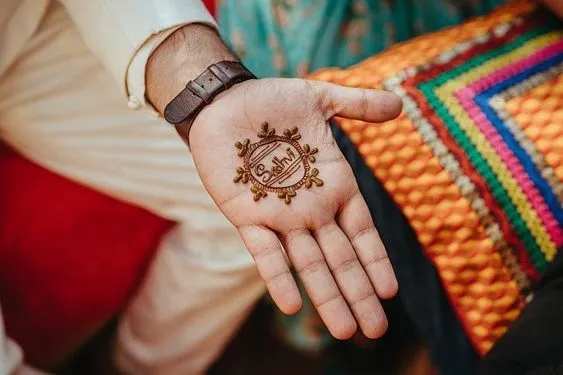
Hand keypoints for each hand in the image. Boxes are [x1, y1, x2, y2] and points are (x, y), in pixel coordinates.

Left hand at [188, 78, 401, 338]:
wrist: (224, 102)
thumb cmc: (273, 101)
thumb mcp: (320, 100)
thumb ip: (357, 106)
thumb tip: (400, 105)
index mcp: (334, 186)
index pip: (362, 232)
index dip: (375, 261)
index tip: (391, 292)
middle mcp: (311, 209)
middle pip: (341, 259)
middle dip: (358, 294)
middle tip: (375, 330)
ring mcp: (280, 216)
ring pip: (309, 264)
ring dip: (326, 296)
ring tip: (344, 330)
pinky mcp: (247, 216)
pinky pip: (265, 251)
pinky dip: (277, 276)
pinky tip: (291, 305)